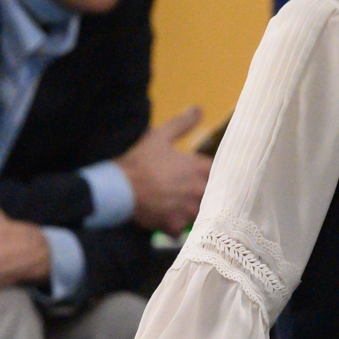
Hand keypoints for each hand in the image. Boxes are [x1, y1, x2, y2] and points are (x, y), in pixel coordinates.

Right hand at [118, 106, 213, 232]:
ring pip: (199, 214)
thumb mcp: (160, 136)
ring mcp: (187, 211)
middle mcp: (199, 191)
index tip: (200, 174)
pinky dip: (174, 226)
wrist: (118, 188)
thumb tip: (199, 109)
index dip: (210, 174)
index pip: (220, 174)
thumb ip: (182, 123)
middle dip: (203, 194)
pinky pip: (181, 230)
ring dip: (191, 211)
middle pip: (212, 196)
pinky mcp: (174, 226)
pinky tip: (165, 219)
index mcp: (199, 169)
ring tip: (175, 205)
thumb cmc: (140, 160)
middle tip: (184, 191)